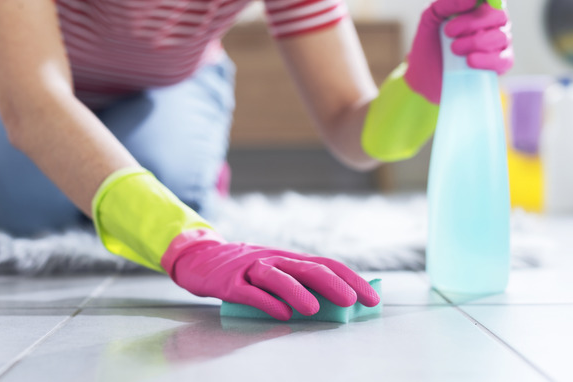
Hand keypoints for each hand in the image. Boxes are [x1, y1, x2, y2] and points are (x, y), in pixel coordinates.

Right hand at [161, 229, 380, 320]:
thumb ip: (302, 285)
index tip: (371, 299)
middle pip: (307, 268)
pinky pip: (250, 292)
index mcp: (289, 258)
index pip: (327, 265)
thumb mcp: (276, 272)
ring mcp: (250, 269)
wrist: (201, 259)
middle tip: (351, 301)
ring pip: (277, 276)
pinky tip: (281, 313)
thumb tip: (341, 305)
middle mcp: (274, 259)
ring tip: (313, 309)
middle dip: (332, 284)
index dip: (351, 280)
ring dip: (297, 291)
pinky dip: (266, 301)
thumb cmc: (246, 271)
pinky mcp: (229, 282)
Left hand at [405, 0, 516, 103]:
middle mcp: (493, 21)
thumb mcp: (430, 17)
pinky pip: (502, 59)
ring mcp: (498, 42)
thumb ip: (446, 2)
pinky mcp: (499, 64)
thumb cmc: (430, 43)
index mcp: (480, 4)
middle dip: (472, 21)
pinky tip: (469, 61)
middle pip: (498, 13)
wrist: (423, 76)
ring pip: (499, 36)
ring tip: (453, 49)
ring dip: (474, 42)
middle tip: (449, 31)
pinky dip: (485, 59)